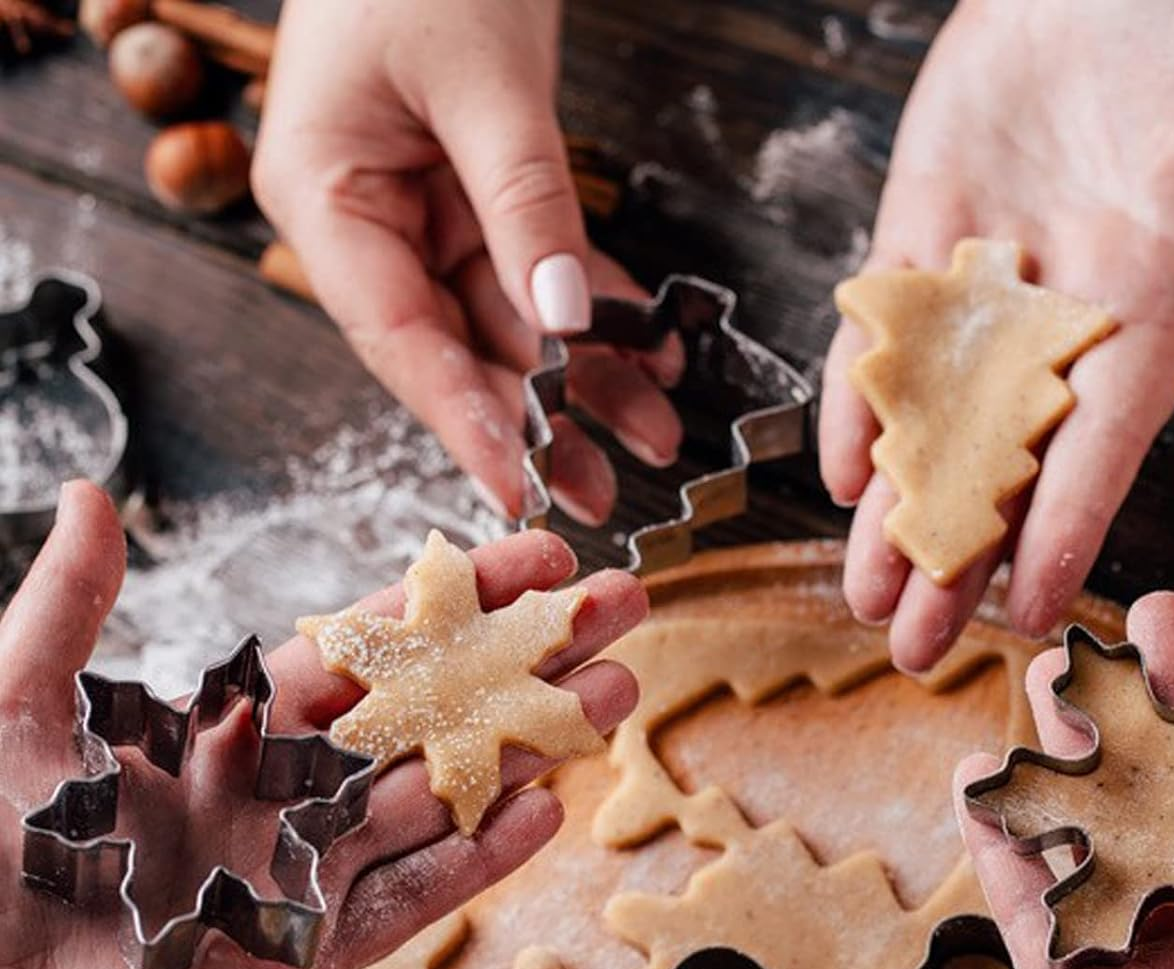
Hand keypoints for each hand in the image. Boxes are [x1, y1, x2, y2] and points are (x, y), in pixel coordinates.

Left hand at [0, 483, 645, 968]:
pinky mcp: (309, 951)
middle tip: (621, 608)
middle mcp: (287, 791)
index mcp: (229, 725)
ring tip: (617, 690)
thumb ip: (70, 607)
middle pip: (435, 711)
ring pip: (444, 795)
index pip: (371, 646)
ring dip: (530, 743)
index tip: (535, 562)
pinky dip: (478, 854)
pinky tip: (546, 806)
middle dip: (528, 656)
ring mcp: (307, 870)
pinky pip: (412, 895)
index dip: (456, 600)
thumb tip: (96, 494)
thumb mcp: (13, 704)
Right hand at [253, 0, 682, 524]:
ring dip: (586, 377)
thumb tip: (566, 325)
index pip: (402, 340)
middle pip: (459, 348)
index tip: (525, 489)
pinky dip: (592, 306)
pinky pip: (536, 269)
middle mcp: (365, 219)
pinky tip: (649, 350)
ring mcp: (419, 210)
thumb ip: (526, 207)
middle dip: (544, 420)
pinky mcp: (471, 194)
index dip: (469, 422)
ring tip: (658, 434)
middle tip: (609, 491)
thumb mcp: (485, 84)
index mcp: (326, 198)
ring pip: (509, 321)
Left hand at [823, 0, 1173, 668]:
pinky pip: (878, 342)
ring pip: (928, 426)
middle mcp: (1059, 328)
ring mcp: (981, 293)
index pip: (1103, 451)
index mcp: (1148, 315)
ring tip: (863, 600)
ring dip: (893, 514)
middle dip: (957, 560)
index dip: (1066, 534)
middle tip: (914, 650)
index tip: (1033, 613)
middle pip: (1002, 467)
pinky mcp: (917, 242)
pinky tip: (839, 478)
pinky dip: (856, 406)